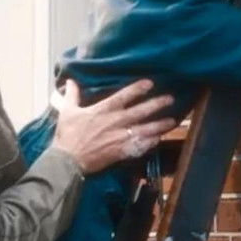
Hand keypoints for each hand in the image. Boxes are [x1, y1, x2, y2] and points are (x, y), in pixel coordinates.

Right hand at [52, 79, 177, 173]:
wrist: (68, 160)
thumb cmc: (67, 135)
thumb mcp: (67, 111)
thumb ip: (72, 95)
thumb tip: (71, 80)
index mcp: (103, 110)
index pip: (124, 96)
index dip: (137, 89)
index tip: (150, 83)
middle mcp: (115, 122)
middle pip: (140, 111)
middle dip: (156, 104)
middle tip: (170, 99)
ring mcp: (120, 137)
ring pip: (144, 129)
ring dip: (159, 125)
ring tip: (172, 121)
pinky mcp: (121, 151)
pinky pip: (139, 146)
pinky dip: (150, 143)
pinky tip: (158, 140)